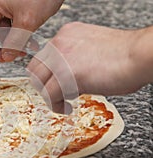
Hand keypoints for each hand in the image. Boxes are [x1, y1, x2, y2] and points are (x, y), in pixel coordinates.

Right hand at [0, 0, 63, 70]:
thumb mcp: (27, 21)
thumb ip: (15, 42)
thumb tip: (6, 57)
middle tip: (7, 60)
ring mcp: (6, 4)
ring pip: (4, 29)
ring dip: (13, 43)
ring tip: (25, 51)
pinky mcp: (17, 5)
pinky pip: (14, 24)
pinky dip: (21, 35)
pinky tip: (31, 43)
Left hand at [28, 22, 149, 112]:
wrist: (138, 55)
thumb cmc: (125, 55)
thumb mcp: (93, 49)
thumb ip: (76, 58)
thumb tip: (69, 76)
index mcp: (66, 35)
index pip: (43, 56)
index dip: (46, 73)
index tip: (51, 82)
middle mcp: (59, 44)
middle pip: (35, 69)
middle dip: (43, 84)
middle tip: (53, 94)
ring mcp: (60, 59)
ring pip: (40, 83)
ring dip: (49, 96)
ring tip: (62, 103)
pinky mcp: (65, 76)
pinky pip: (50, 95)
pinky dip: (57, 106)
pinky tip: (67, 108)